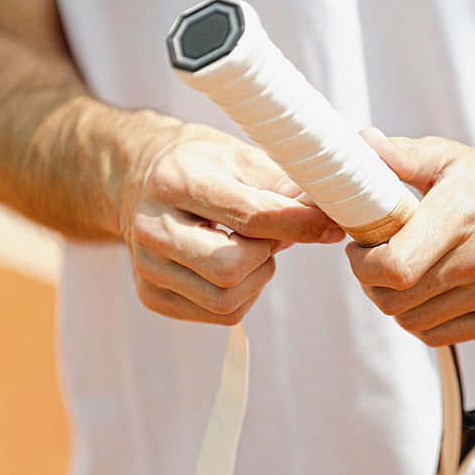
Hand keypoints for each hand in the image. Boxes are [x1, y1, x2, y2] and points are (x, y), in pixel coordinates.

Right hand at [120, 113, 343, 324]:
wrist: (140, 179)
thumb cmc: (204, 165)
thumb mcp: (243, 159)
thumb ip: (288, 188)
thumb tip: (335, 215)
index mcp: (176, 181)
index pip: (249, 216)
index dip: (298, 224)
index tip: (329, 224)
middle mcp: (152, 227)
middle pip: (230, 269)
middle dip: (266, 254)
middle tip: (269, 235)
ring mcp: (146, 267)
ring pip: (227, 300)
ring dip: (257, 277)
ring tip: (251, 248)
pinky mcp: (151, 296)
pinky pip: (218, 314)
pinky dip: (241, 294)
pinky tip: (232, 265)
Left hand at [346, 130, 474, 345]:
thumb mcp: (452, 158)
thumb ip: (404, 155)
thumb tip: (364, 144)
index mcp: (463, 214)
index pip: (394, 265)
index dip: (363, 264)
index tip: (360, 251)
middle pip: (399, 300)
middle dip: (374, 285)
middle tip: (376, 266)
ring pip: (416, 323)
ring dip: (399, 305)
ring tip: (404, 279)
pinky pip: (445, 336)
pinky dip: (426, 322)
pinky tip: (430, 297)